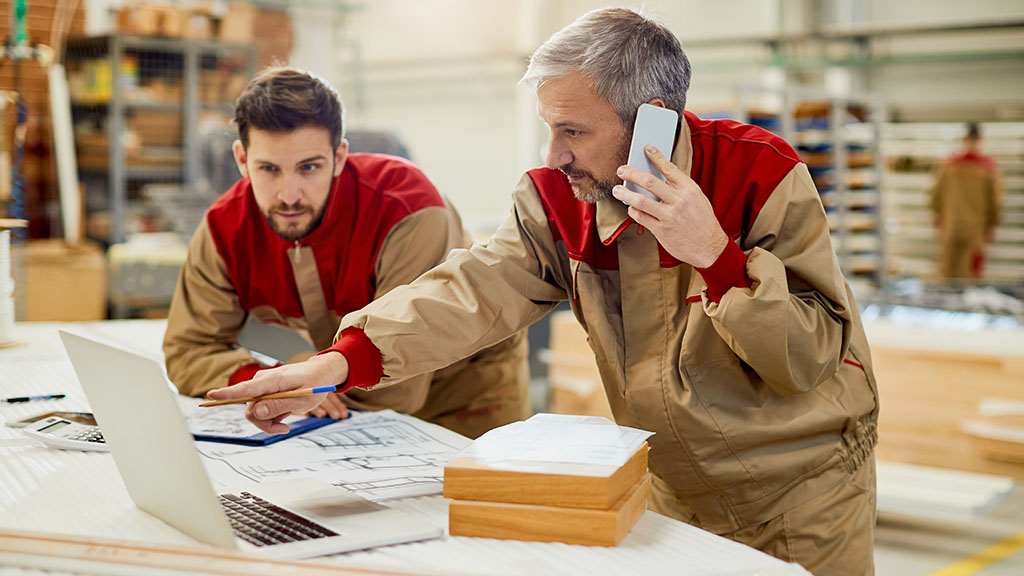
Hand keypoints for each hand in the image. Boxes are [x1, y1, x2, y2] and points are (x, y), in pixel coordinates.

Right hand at [206, 352, 349, 433]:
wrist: (321, 374)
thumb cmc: (315, 383)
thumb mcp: (302, 399)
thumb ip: (279, 405)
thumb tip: (256, 412)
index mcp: (273, 380)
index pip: (246, 388)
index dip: (228, 394)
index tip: (211, 395)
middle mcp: (263, 382)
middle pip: (251, 409)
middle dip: (264, 423)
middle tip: (284, 428)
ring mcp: (263, 387)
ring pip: (255, 413)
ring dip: (269, 422)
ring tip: (287, 422)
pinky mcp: (264, 393)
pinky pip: (260, 411)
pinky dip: (271, 418)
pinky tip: (284, 417)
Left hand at [612, 145, 728, 267]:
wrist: (709, 247)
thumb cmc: (702, 221)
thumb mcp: (697, 199)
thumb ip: (679, 188)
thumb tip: (658, 178)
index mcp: (689, 190)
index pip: (670, 168)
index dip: (656, 157)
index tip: (647, 149)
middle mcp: (679, 201)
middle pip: (650, 182)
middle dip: (632, 173)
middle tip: (621, 170)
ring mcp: (670, 216)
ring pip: (641, 201)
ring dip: (625, 194)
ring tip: (617, 190)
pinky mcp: (662, 230)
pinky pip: (641, 217)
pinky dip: (632, 211)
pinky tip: (630, 208)